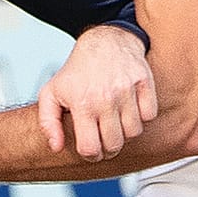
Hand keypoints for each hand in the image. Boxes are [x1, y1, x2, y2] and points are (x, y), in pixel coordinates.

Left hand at [36, 24, 156, 158]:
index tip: (92, 149)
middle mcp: (106, 98)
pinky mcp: (144, 82)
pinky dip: (142, 116)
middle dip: (109, 147)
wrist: (103, 41)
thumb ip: (48, 123)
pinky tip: (130, 109)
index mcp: (82, 104)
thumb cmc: (77, 71)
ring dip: (126, 132)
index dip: (91, 155)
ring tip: (116, 122)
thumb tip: (56, 146)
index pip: (91, 148)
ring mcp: (127, 90)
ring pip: (134, 132)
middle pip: (114, 144)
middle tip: (105, 139)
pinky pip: (150, 115)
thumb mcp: (51, 93)